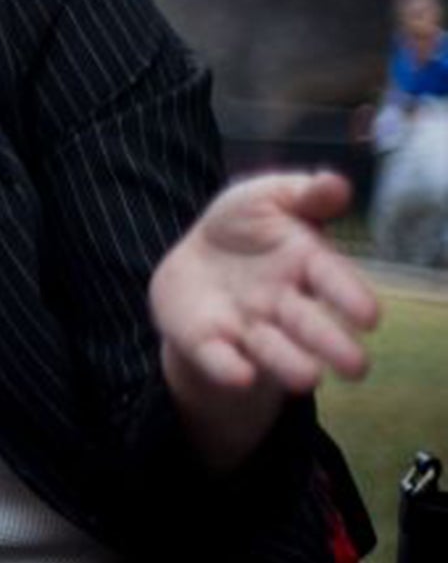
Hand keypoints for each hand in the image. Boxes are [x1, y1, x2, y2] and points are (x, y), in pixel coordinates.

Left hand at [150, 172, 377, 468]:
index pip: (332, 279)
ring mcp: (246, 325)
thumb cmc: (243, 226)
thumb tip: (336, 183)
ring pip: (272, 349)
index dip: (350, 297)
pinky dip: (228, 368)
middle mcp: (282, 304)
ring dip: (290, 363)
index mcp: (304, 264)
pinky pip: (218, 357)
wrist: (192, 257)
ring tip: (309, 379)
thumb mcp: (266, 197)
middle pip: (310, 326)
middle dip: (332, 345)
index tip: (369, 317)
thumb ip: (303, 194)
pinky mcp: (209, 341)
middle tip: (357, 367)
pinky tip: (239, 376)